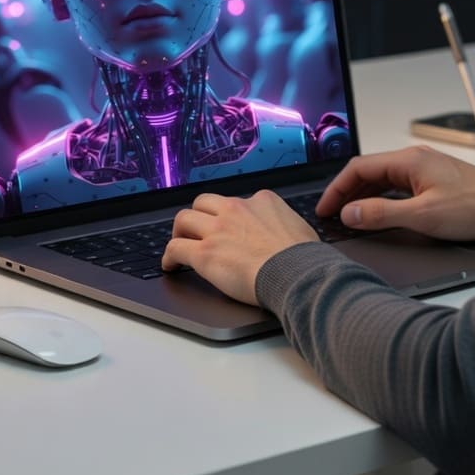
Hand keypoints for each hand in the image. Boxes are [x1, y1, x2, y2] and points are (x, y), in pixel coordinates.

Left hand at [162, 190, 319, 305]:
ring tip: (180, 243)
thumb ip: (283, 223)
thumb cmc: (304, 259)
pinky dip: (169, 256)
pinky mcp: (205, 252)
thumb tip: (284, 232)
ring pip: (184, 218)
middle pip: (204, 202)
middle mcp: (236, 208)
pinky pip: (175, 247)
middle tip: (197, 230)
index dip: (227, 215)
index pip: (235, 200)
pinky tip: (171, 265)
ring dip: (180, 231)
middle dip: (199, 215)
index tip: (225, 225)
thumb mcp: (298, 226)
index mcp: (261, 201)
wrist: (297, 274)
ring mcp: (218, 229)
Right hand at [316, 145, 474, 241]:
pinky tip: (379, 211)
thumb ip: (382, 214)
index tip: (326, 208)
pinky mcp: (434, 179)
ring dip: (363, 194)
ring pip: (383, 177)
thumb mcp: (423, 216)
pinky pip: (397, 184)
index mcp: (409, 160)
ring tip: (350, 215)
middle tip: (332, 213)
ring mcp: (425, 168)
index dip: (337, 189)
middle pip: (369, 170)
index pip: (359, 168)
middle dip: (346, 192)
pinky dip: (381, 196)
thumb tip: (351, 213)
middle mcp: (415, 159)